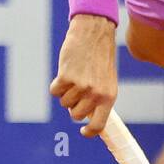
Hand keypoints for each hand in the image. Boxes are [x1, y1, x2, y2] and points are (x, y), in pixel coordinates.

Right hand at [50, 15, 117, 136]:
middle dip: (73, 105)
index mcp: (109, 96)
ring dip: (65, 91)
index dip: (90, 131)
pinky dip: (56, 84)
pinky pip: (55, 91)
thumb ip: (99, 98)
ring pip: (64, 102)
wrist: (93, 32)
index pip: (99, 124)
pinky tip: (66, 70)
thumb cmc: (99, 56)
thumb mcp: (106, 79)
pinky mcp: (66, 77)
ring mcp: (80, 86)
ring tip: (74, 75)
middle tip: (76, 90)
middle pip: (75, 114)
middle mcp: (95, 94)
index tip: (84, 131)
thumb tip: (86, 117)